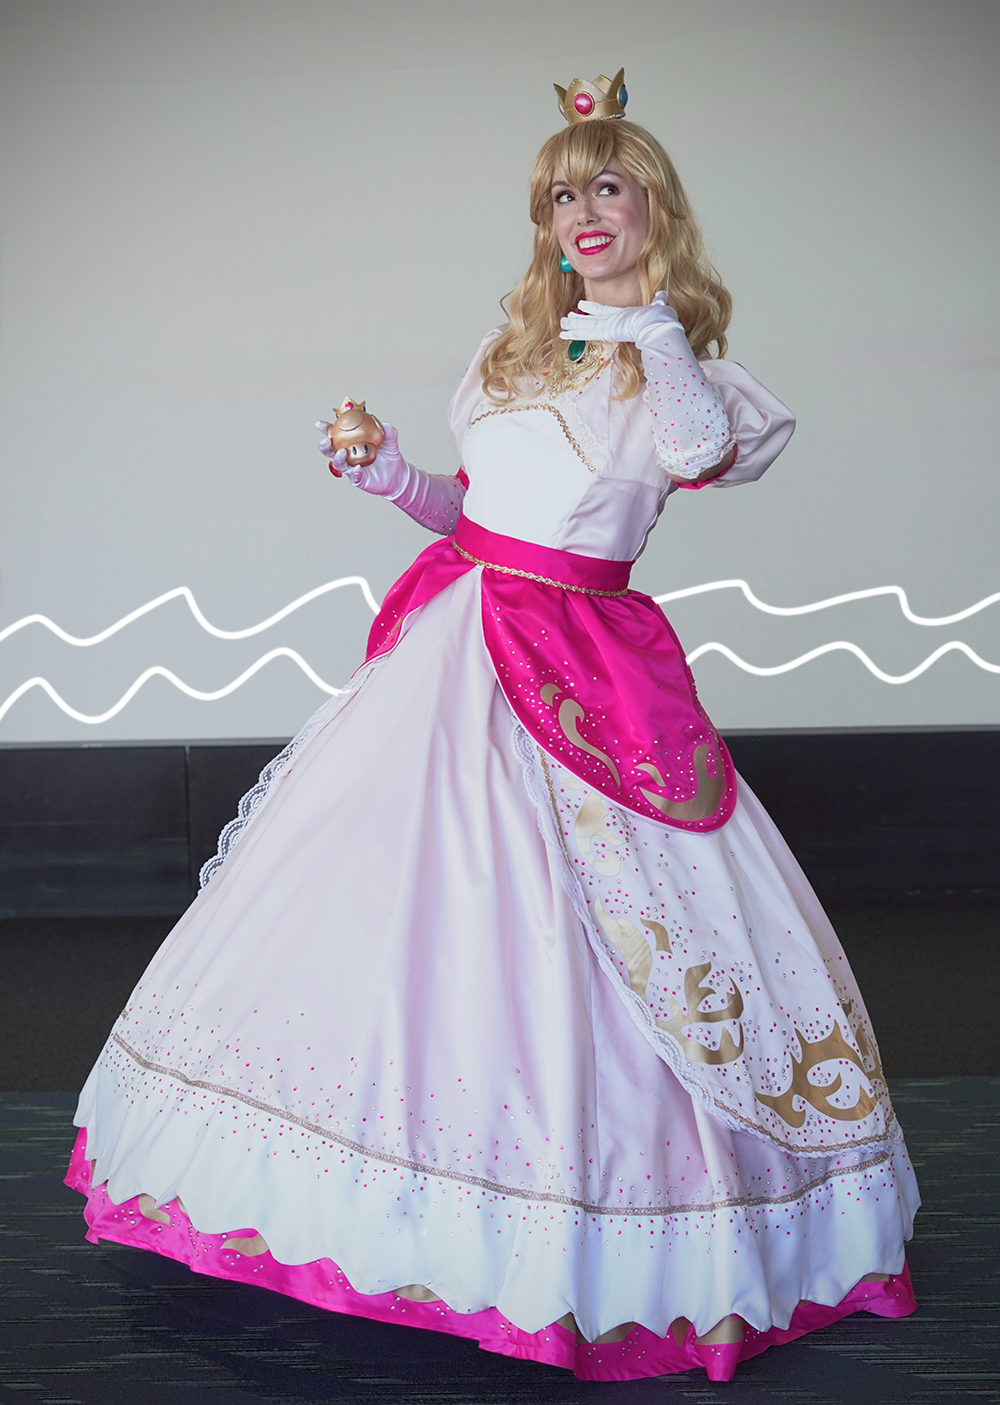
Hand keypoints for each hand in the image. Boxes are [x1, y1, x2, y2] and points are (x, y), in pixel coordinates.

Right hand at [317, 421, 408, 494]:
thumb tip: (385, 424)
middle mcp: (349, 456)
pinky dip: (355, 473)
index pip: (336, 435)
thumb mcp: (390, 441)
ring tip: (342, 453)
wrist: (398, 474)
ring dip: (338, 459)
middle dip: (325, 446)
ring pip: (339, 465)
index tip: (319, 424)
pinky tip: (358, 469)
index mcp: (352, 443)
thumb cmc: (390, 456)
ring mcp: (352, 468)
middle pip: (331, 451)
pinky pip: (354, 477)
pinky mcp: (359, 480)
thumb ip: (388, 432)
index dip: (326, 430)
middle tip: (325, 441)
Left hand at [559, 291, 682, 346]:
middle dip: (578, 319)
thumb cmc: (659, 318)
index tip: (582, 305)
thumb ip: (658, 302)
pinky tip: (564, 333)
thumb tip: (663, 294)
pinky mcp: (605, 331)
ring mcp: (608, 324)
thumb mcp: (659, 308)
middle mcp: (612, 318)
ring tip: (561, 324)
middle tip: (566, 317)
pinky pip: (585, 334)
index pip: (603, 310)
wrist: (656, 324)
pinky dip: (574, 333)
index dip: (591, 308)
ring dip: (572, 325)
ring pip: (585, 325)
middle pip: (591, 318)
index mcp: (622, 314)